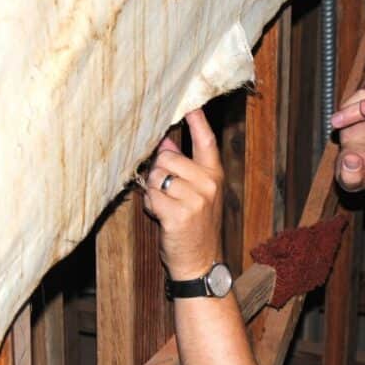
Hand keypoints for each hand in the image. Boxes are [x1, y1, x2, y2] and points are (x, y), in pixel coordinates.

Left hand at [144, 109, 223, 280]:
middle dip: (159, 173)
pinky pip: (151, 196)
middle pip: (168, 157)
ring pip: (157, 175)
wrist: (199, 263)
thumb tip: (166, 144)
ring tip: (163, 205)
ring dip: (152, 190)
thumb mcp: (197, 195)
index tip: (190, 102)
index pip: (206, 140)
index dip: (197, 120)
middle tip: (166, 193)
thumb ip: (185, 168)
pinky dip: (149, 205)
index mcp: (215, 176)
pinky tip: (159, 215)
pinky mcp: (178, 214)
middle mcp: (209, 184)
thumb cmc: (195, 228)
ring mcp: (195, 200)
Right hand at [331, 89, 364, 192]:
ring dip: (355, 109)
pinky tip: (339, 119)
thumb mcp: (352, 182)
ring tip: (335, 123)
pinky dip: (349, 103)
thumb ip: (351, 177)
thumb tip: (351, 160)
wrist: (357, 160)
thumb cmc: (360, 173)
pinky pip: (364, 95)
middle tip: (364, 108)